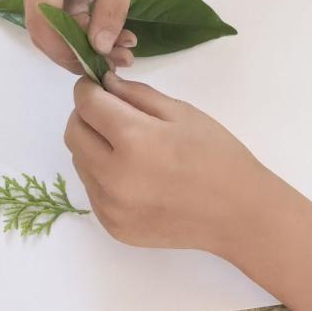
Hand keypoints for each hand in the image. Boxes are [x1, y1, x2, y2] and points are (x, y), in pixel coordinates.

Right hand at [18, 0, 152, 71]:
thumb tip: (99, 48)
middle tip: (118, 60)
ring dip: (84, 44)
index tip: (96, 63)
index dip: (64, 48)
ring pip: (52, 28)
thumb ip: (111, 10)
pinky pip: (59, 19)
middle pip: (43, 28)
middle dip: (78, 51)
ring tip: (123, 50)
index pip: (42, 18)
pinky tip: (114, 37)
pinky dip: (84, 32)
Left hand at [64, 73, 273, 252]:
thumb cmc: (217, 156)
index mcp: (133, 139)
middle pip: (73, 133)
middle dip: (85, 115)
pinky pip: (93, 190)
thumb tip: (105, 84)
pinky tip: (133, 173)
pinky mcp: (112, 226)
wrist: (238, 214)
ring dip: (92, 146)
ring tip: (126, 145)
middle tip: (109, 112)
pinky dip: (102, 175)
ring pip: (80, 161)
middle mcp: (113, 175)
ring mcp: (110, 206)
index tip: (97, 85)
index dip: (88, 88)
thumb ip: (137, 95)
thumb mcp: (181, 112)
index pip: (87, 104)